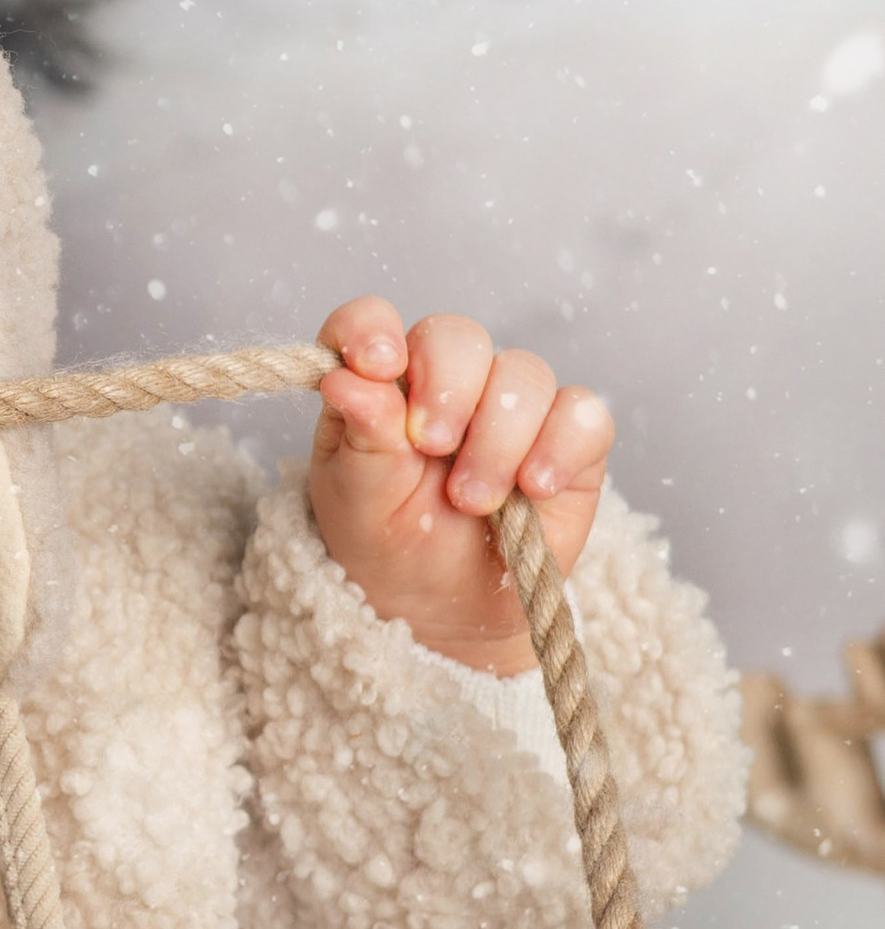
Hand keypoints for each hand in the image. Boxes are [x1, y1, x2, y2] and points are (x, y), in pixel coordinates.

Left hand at [309, 301, 611, 672]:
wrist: (440, 605)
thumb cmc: (388, 540)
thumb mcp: (356, 495)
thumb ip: (359, 433)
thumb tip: (345, 379)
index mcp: (382, 382)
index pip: (370, 323)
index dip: (372, 330)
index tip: (377, 365)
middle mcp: (448, 380)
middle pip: (458, 337)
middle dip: (449, 388)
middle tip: (433, 448)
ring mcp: (512, 404)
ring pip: (524, 374)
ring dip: (498, 438)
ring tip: (474, 501)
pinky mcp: (569, 439)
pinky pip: (584, 415)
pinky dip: (562, 447)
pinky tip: (535, 488)